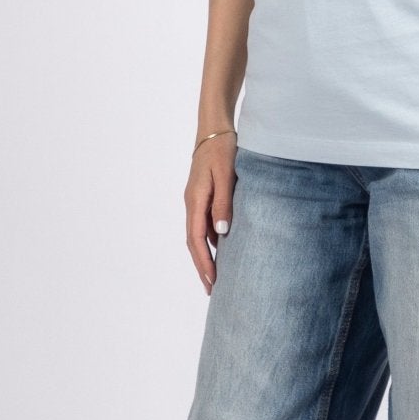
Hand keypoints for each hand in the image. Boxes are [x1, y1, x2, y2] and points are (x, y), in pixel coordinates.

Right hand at [185, 132, 236, 292]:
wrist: (213, 129)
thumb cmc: (222, 150)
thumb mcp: (226, 175)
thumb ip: (224, 203)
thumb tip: (221, 233)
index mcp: (195, 200)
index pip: (196, 239)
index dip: (204, 262)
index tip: (212, 282)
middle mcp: (192, 203)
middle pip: (194, 242)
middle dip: (202, 267)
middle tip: (212, 290)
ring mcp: (195, 201)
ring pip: (198, 235)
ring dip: (205, 257)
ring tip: (215, 277)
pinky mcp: (202, 197)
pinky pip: (203, 225)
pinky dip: (210, 242)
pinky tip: (221, 251)